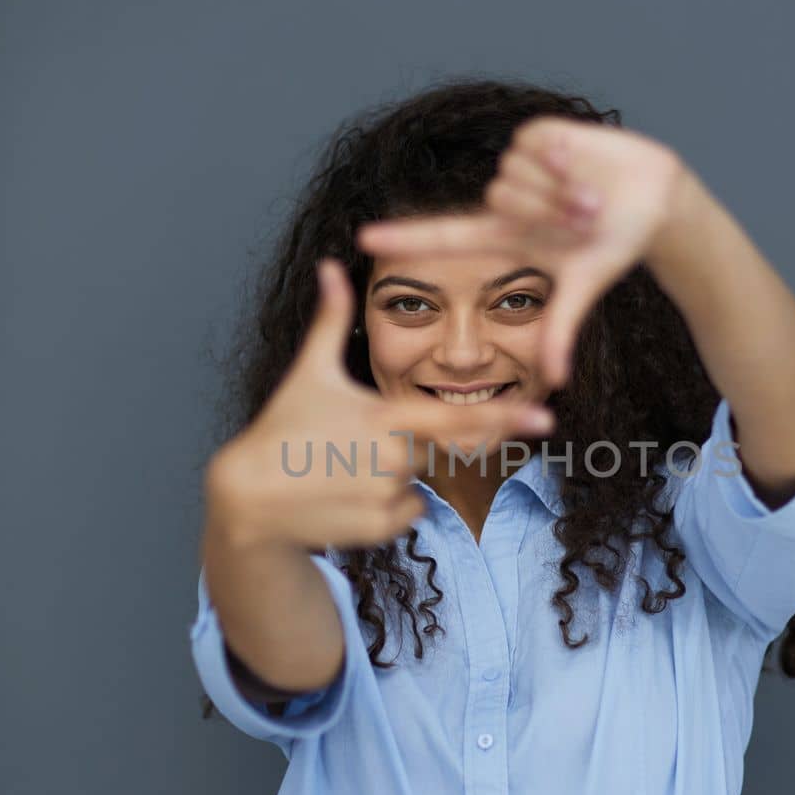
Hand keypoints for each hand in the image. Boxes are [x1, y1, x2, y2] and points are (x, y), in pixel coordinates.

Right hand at [206, 258, 555, 551]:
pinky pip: (407, 511)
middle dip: (429, 443)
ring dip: (397, 472)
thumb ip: (330, 319)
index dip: (504, 418)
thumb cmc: (281, 428)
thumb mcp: (309, 372)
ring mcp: (388, 498)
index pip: (457, 417)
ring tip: (345, 465)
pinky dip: (387, 503)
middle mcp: (394, 460)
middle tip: (384, 441)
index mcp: (384, 417)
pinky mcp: (382, 529)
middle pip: (441, 448)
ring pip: (420, 480)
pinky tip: (347, 493)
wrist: (249, 498)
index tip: (544, 419)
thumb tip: (330, 265)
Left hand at [356, 117, 699, 386]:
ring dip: (560, 189)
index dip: (405, 239)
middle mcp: (505, 198)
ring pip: (515, 173)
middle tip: (586, 219)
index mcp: (506, 235)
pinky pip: (535, 145)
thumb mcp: (584, 286)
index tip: (362, 239)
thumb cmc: (615, 245)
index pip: (443, 237)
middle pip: (499, 199)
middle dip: (549, 212)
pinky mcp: (537, 134)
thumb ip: (561, 328)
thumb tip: (555, 380)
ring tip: (592, 197)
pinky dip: (564, 159)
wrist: (653, 199)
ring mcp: (519, 165)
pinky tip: (583, 162)